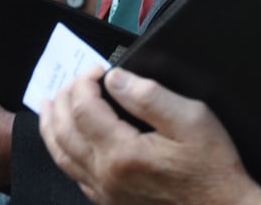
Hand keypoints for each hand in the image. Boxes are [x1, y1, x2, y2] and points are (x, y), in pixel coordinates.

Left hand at [39, 67, 260, 203]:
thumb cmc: (212, 167)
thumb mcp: (192, 119)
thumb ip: (149, 96)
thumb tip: (116, 79)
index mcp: (122, 153)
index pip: (84, 108)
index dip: (85, 82)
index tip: (99, 69)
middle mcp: (105, 176)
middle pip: (64, 131)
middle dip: (64, 99)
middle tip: (73, 80)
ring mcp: (104, 193)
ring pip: (61, 155)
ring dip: (52, 125)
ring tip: (49, 105)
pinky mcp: (110, 202)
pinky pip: (73, 174)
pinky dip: (62, 150)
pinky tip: (67, 140)